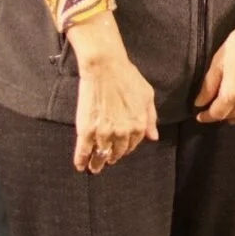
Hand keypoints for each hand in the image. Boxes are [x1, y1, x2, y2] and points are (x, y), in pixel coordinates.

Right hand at [67, 17, 158, 173]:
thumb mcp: (147, 96)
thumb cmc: (128, 77)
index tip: (121, 149)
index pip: (133, 144)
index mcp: (138, 125)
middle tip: (108, 159)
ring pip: (101, 155)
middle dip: (113, 156)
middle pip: (118, 152)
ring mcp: (104, 133)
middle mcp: (123, 133)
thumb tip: (153, 137)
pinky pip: (83, 151)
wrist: (106, 67)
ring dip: (98, 163)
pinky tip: (80, 166)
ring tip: (94, 168)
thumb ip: (150, 118)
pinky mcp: (87, 131)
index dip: (127, 147)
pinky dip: (81, 160)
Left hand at [194, 19, 234, 125]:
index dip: (207, 117)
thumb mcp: (218, 62)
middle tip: (215, 111)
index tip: (200, 116)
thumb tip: (199, 103)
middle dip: (222, 116)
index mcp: (233, 93)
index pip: (217, 114)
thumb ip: (208, 86)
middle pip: (234, 116)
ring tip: (233, 113)